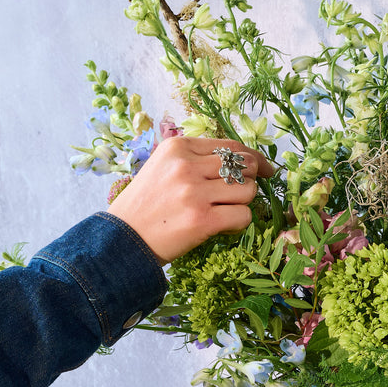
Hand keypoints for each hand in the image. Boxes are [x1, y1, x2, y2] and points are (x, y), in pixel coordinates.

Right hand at [107, 137, 273, 263]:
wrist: (122, 239)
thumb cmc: (147, 204)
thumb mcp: (164, 167)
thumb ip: (198, 159)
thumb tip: (246, 160)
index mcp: (178, 147)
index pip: (232, 147)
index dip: (253, 159)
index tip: (264, 169)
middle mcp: (186, 166)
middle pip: (245, 166)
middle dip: (251, 180)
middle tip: (239, 194)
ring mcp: (195, 193)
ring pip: (248, 191)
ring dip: (243, 203)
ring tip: (222, 211)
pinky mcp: (202, 220)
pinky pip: (244, 216)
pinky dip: (239, 223)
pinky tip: (221, 226)